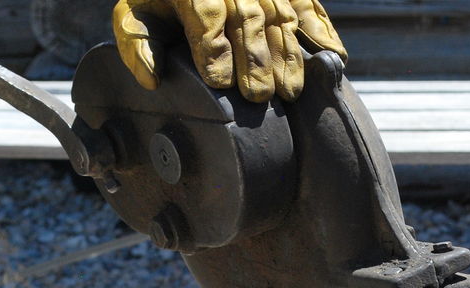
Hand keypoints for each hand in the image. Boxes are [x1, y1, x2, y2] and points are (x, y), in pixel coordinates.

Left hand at [113, 0, 345, 102]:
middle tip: (258, 96)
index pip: (206, 13)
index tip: (219, 82)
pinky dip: (323, 30)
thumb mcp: (136, 15)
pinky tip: (332, 56)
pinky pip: (309, 5)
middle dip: (255, 59)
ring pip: (279, 15)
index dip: (214, 48)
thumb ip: (138, 45)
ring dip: (287, 55)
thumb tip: (152, 79)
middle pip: (247, 16)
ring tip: (290, 92)